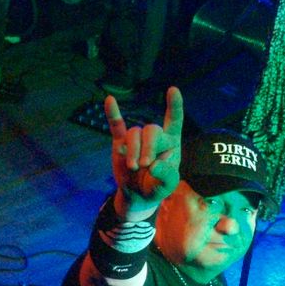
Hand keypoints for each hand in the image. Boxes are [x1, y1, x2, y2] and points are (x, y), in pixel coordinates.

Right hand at [106, 86, 182, 213]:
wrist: (137, 195)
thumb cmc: (157, 187)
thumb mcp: (168, 186)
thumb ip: (166, 175)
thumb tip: (153, 166)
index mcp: (171, 142)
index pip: (174, 120)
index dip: (174, 106)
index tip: (173, 90)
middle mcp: (155, 136)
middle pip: (151, 130)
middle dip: (147, 148)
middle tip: (144, 166)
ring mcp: (138, 138)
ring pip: (134, 134)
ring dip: (133, 151)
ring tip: (133, 167)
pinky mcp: (121, 142)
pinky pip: (117, 125)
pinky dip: (113, 113)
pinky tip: (110, 100)